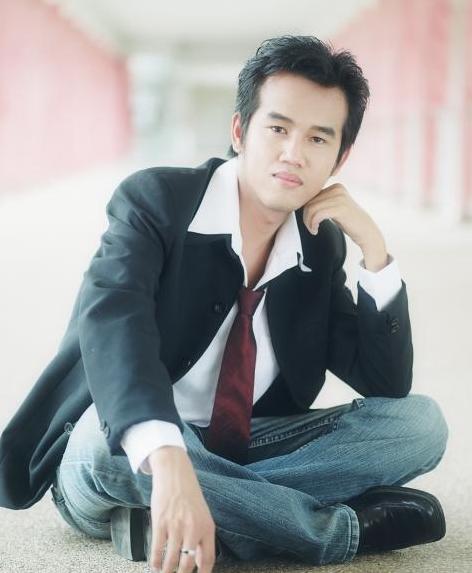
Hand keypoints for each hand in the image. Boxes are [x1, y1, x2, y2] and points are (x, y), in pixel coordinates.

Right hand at [148, 447, 215, 572]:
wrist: (176, 476)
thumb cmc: (190, 498)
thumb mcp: (203, 517)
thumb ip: (203, 540)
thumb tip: (199, 564)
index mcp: (207, 528)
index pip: (207, 560)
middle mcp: (193, 529)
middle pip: (187, 565)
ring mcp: (176, 526)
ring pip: (171, 561)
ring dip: (166, 571)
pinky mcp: (160, 523)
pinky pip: (157, 550)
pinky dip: (155, 562)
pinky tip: (154, 565)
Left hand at [303, 183, 388, 271]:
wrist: (367, 232)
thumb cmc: (349, 222)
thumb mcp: (334, 208)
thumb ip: (322, 202)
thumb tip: (301, 202)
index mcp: (336, 187)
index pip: (311, 195)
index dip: (306, 209)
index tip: (310, 221)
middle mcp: (338, 189)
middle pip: (309, 201)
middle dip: (306, 217)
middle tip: (311, 228)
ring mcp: (339, 198)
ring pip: (311, 208)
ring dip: (308, 222)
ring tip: (313, 229)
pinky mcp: (340, 208)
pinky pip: (317, 214)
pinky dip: (312, 224)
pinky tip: (315, 230)